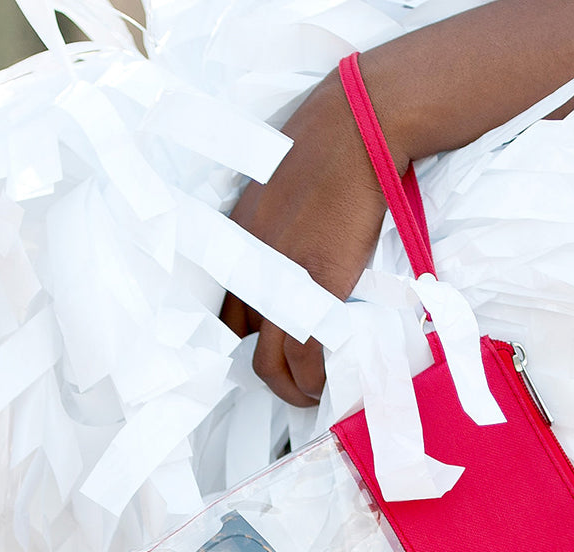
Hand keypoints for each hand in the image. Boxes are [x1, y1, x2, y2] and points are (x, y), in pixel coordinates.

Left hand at [220, 71, 388, 407]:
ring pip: (270, 365)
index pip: (218, 313)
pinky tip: (330, 385)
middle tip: (293, 384)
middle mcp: (246, 270)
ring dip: (291, 391)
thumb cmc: (323, 152)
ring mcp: (279, 285)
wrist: (355, 132)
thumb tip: (292, 256)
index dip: (237, 344)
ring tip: (313, 396)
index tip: (263, 355)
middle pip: (241, 346)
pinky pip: (306, 357)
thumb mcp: (275, 194)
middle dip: (267, 375)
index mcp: (234, 246)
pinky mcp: (315, 291)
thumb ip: (271, 232)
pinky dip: (316, 381)